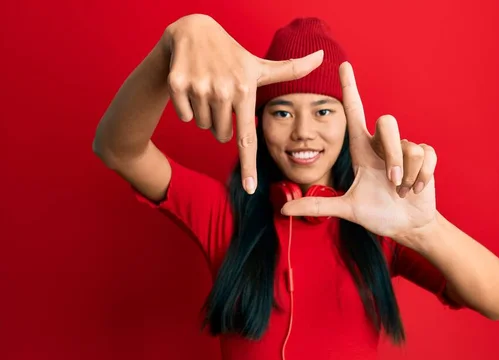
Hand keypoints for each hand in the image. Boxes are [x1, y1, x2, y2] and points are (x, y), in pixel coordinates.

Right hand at [161, 14, 323, 193]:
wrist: (194, 30)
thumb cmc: (233, 54)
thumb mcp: (260, 65)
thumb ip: (292, 69)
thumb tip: (321, 56)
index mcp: (245, 91)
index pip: (247, 138)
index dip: (249, 166)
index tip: (251, 189)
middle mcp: (222, 91)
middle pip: (221, 135)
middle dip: (222, 123)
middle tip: (223, 98)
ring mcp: (199, 87)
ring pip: (202, 126)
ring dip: (206, 114)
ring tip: (209, 89)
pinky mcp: (177, 84)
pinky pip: (185, 116)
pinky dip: (188, 107)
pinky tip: (193, 86)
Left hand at [281, 62, 438, 240]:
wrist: (406, 226)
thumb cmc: (377, 213)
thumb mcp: (346, 208)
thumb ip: (317, 204)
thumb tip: (283, 208)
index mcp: (362, 149)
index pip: (354, 111)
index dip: (349, 88)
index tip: (342, 66)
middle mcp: (382, 145)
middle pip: (387, 121)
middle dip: (393, 155)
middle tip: (393, 184)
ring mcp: (405, 150)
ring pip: (409, 146)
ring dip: (408, 175)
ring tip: (402, 191)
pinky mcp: (425, 158)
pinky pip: (426, 155)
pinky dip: (422, 176)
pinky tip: (416, 189)